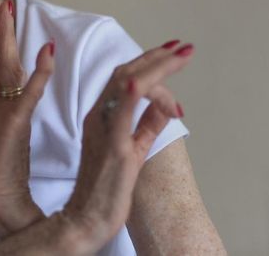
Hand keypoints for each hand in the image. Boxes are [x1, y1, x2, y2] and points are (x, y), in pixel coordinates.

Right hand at [62, 40, 193, 251]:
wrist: (85, 220)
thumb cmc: (106, 190)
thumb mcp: (134, 150)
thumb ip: (148, 125)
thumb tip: (168, 105)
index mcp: (101, 117)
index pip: (125, 80)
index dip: (149, 62)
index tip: (173, 53)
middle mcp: (98, 117)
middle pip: (125, 74)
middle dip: (156, 57)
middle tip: (182, 47)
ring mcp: (103, 131)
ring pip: (125, 86)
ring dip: (155, 67)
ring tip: (180, 56)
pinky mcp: (113, 149)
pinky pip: (119, 117)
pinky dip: (130, 96)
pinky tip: (142, 83)